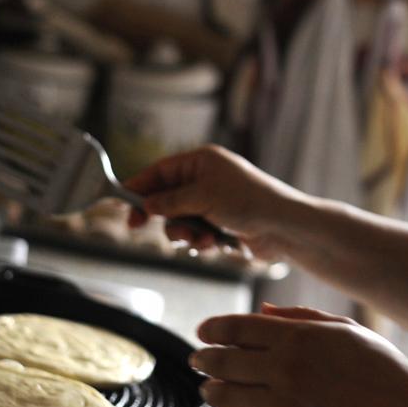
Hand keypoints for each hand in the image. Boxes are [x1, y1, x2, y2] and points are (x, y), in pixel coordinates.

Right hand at [123, 145, 308, 259]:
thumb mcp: (203, 197)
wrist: (284, 228)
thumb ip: (170, 201)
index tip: (123, 206)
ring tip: (199, 240)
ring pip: (181, 220)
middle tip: (143, 228)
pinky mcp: (223, 224)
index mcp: (202, 161)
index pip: (160, 171)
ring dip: (185, 233)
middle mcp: (207, 178)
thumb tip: (146, 204)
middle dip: (164, 216)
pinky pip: (197, 234)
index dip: (140, 188)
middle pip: (167, 198)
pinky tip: (213, 245)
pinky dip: (201, 241)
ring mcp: (215, 202)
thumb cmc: (249, 201)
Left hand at [192, 304, 407, 406]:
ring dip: (212, 391)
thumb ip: (301, 316)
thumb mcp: (346, 329)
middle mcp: (286, 371)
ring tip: (213, 389)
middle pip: (221, 361)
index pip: (236, 328)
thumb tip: (264, 310)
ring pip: (224, 398)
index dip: (213, 328)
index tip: (204, 332)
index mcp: (299, 338)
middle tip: (199, 359)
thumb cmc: (381, 370)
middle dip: (204, 358)